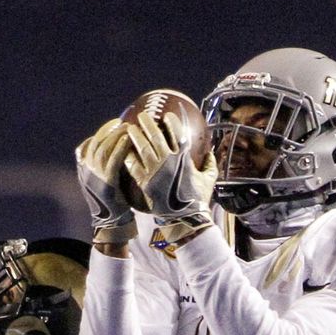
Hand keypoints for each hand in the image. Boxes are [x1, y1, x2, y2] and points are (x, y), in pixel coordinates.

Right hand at [75, 119, 135, 243]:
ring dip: (116, 135)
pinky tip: (128, 139)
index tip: (115, 123)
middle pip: (96, 143)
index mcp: (83, 171)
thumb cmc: (112, 201)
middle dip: (110, 130)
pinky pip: (113, 160)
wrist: (111, 223)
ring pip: (104, 149)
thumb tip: (114, 146)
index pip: (89, 144)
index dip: (102, 132)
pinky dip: (120, 147)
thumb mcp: (103, 181)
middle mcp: (86, 172)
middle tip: (123, 122)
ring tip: (128, 127)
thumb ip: (104, 165)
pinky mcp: (106, 183)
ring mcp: (94, 177)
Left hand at [124, 112, 217, 243]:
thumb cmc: (198, 200)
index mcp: (184, 158)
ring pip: (142, 148)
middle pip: (156, 136)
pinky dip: (129, 158)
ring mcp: (156, 172)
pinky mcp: (146, 184)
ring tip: (129, 129)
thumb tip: (211, 152)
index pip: (177, 133)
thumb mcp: (209, 179)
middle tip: (142, 116)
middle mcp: (169, 162)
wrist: (186, 219)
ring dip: (135, 136)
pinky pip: (134, 167)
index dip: (172, 122)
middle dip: (148, 123)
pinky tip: (124, 152)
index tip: (167, 115)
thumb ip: (210, 163)